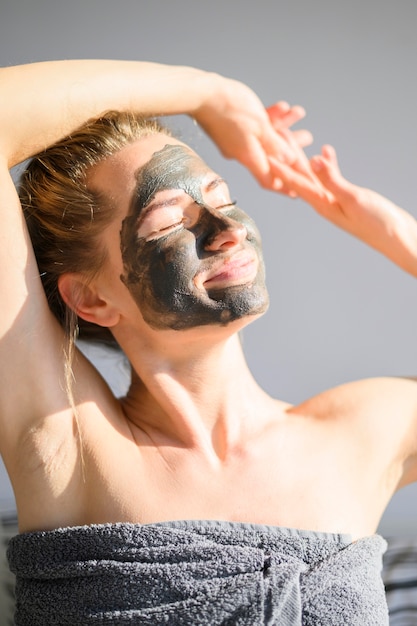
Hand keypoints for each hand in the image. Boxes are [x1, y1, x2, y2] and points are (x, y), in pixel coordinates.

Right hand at [194, 75, 311, 189]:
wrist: (202, 93)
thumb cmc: (231, 109)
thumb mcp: (260, 126)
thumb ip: (275, 144)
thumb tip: (289, 161)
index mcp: (249, 157)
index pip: (269, 180)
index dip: (284, 186)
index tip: (297, 190)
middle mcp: (242, 153)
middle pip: (271, 158)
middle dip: (290, 150)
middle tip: (307, 141)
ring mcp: (236, 141)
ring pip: (265, 138)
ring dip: (283, 128)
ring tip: (297, 114)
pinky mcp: (232, 127)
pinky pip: (255, 126)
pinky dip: (269, 118)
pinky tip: (282, 107)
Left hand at [269, 144, 416, 276]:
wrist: (397, 238)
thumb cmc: (377, 223)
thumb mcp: (353, 199)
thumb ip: (332, 180)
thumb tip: (312, 161)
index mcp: (322, 205)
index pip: (296, 183)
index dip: (280, 168)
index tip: (264, 155)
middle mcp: (324, 203)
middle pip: (301, 177)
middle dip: (287, 157)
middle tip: (276, 138)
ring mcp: (335, 201)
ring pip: (314, 175)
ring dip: (304, 158)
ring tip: (295, 139)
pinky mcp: (347, 198)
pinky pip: (332, 178)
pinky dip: (328, 164)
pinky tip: (325, 151)